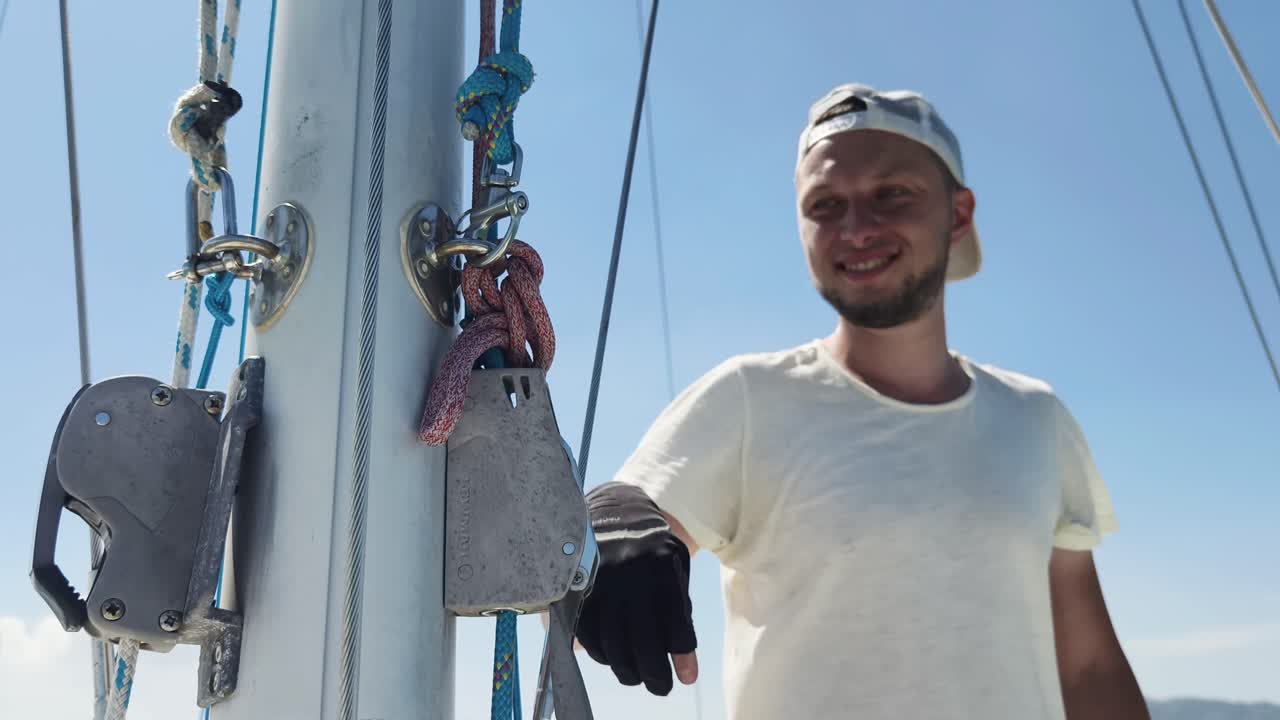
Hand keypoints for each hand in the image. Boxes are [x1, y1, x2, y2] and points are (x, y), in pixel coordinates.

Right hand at [574, 482, 698, 695]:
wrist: (616, 513)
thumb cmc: (654, 549)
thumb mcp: (675, 567)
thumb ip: (679, 610)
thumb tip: (682, 663)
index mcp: (662, 566)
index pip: (675, 625)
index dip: (682, 658)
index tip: (686, 678)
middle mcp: (630, 575)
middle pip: (643, 642)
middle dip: (655, 674)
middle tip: (661, 687)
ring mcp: (600, 583)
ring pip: (613, 644)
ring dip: (628, 670)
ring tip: (638, 676)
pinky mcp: (578, 590)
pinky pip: (589, 636)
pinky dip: (602, 655)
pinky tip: (614, 658)